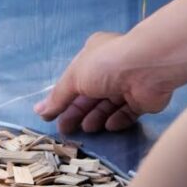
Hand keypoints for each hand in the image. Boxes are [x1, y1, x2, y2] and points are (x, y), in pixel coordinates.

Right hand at [34, 31, 175, 133]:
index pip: (74, 81)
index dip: (62, 100)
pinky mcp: (143, 99)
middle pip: (90, 96)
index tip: (51, 117)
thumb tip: (39, 111)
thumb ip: (58, 97)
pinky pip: (127, 113)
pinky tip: (109, 125)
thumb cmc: (106, 65)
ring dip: (96, 118)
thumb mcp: (74, 78)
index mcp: (94, 55)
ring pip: (107, 106)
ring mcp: (128, 84)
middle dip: (77, 113)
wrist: (147, 67)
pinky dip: (117, 120)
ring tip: (88, 128)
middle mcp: (111, 69)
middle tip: (66, 130)